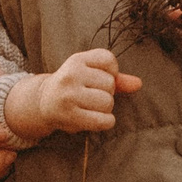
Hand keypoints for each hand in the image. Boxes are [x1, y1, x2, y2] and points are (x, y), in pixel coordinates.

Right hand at [7, 47, 139, 137]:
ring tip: (91, 108)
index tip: (98, 79)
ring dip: (105, 109)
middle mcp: (71, 74)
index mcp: (77, 60)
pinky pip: (102, 120)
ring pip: (107, 102)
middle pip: (110, 84)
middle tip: (91, 96)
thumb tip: (138, 84)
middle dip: (107, 93)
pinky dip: (106, 122)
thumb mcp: (89, 75)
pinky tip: (97, 120)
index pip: (108, 59)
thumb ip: (116, 78)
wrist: (43, 103)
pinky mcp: (69, 115)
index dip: (111, 72)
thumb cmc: (73, 87)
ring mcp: (69, 95)